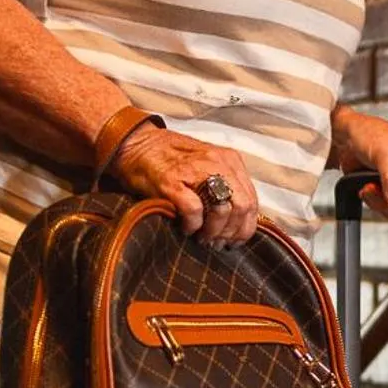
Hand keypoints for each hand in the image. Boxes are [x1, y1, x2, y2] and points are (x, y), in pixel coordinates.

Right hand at [108, 125, 259, 244]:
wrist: (134, 144)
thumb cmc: (170, 161)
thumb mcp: (207, 167)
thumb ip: (226, 187)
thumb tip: (239, 223)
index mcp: (229, 161)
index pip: (252, 200)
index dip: (246, 227)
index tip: (235, 240)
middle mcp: (217, 163)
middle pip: (242, 207)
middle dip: (232, 232)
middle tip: (218, 243)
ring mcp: (194, 171)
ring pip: (223, 209)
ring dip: (214, 231)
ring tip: (203, 238)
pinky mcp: (171, 182)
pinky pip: (194, 211)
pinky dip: (192, 225)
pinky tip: (186, 228)